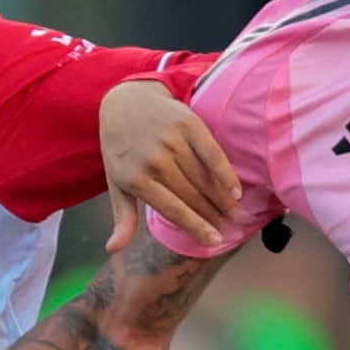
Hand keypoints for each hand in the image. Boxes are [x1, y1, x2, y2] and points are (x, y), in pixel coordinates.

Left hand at [101, 79, 241, 253]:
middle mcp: (155, 161)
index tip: (214, 240)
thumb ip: (122, 217)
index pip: (173, 210)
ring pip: (204, 177)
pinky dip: (225, 173)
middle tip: (227, 227)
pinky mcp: (188, 124)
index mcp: (137, 179)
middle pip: (192, 195)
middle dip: (212, 215)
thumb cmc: (121, 148)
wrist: (124, 101)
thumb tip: (113, 248)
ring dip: (222, 198)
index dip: (196, 226)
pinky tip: (235, 189)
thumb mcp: (116, 182)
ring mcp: (172, 141)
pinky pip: (212, 153)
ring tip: (234, 213)